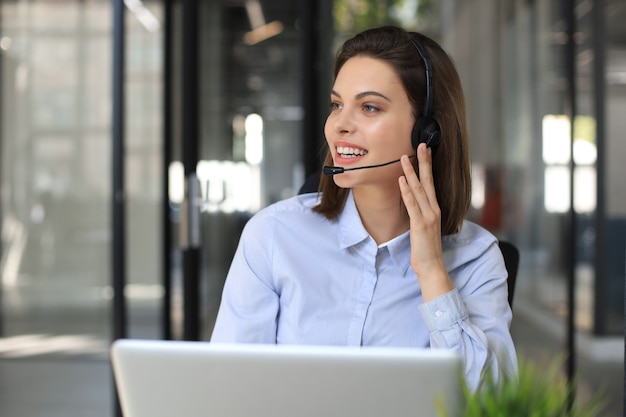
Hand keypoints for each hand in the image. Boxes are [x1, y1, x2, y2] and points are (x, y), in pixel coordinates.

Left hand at [398, 143, 453, 300]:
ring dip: (411, 172)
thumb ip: (421, 214)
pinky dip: (406, 191)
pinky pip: (412, 204)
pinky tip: (401, 179)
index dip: (428, 166)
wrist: (431, 266)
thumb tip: (414, 203)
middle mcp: (434, 209)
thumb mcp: (425, 227)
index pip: (431, 183)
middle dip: (424, 162)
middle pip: (428, 181)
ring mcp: (428, 216)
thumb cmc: (426, 249)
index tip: (426, 151)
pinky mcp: (420, 224)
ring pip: (419, 189)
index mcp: (435, 209)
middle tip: (421, 145)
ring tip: (404, 158)